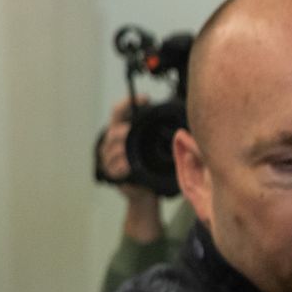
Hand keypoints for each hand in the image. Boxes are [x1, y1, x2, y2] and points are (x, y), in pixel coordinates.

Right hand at [96, 96, 163, 241]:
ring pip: (111, 150)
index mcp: (122, 131)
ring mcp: (110, 159)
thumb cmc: (153, 166)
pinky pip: (113, 168)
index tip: (145, 99)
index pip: (118, 111)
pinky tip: (127, 166)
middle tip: (129, 131)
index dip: (128, 102)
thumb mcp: (156, 145)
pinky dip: (120, 166)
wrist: (146, 192)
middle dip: (121, 131)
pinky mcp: (112, 174)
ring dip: (119, 150)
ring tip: (128, 152)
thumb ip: (159, 130)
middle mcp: (112, 143)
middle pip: (112, 131)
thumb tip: (181, 112)